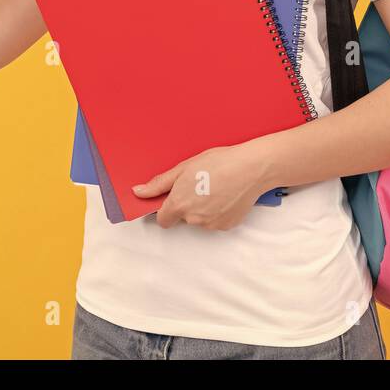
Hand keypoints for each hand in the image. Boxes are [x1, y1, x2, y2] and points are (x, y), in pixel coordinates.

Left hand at [133, 140, 275, 230]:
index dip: (167, 208)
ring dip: (203, 208)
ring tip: (216, 188)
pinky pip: (215, 221)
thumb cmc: (219, 163)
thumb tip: (139, 192)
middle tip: (201, 184)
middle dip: (188, 204)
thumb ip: (160, 184)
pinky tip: (226, 195)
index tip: (174, 198)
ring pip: (199, 219)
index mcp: (179, 204)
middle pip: (183, 217)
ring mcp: (210, 224)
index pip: (162, 219)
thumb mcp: (184, 167)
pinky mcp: (226, 226)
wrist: (251, 168)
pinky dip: (218, 211)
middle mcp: (193, 218)